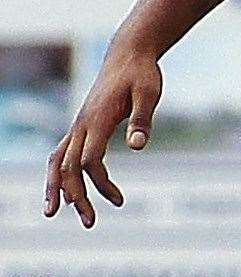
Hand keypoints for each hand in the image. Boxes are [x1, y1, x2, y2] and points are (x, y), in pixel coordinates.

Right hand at [44, 46, 161, 228]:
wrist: (129, 54)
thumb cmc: (142, 73)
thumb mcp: (150, 92)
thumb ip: (142, 119)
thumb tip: (138, 148)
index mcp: (97, 119)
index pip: (89, 160)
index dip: (99, 182)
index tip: (117, 199)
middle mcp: (81, 124)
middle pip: (69, 167)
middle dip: (76, 196)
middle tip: (89, 223)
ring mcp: (78, 124)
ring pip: (57, 161)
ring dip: (57, 187)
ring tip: (54, 213)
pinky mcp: (81, 125)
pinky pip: (61, 153)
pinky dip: (59, 173)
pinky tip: (64, 190)